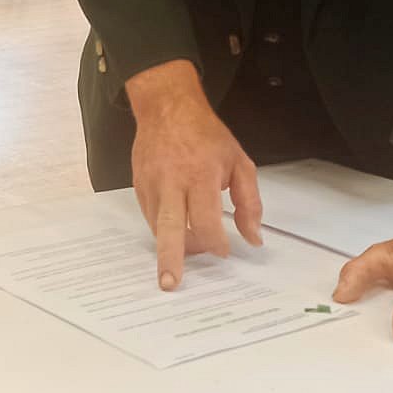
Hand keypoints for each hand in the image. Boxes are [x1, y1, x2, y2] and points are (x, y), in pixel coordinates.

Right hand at [124, 61, 263, 290]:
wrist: (167, 108)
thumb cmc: (206, 135)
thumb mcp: (239, 162)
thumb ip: (249, 202)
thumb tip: (253, 238)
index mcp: (201, 174)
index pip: (207, 220)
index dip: (216, 242)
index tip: (224, 250)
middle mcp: (172, 181)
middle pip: (171, 228)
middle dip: (171, 259)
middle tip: (171, 284)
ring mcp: (152, 184)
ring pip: (158, 227)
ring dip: (171, 246)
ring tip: (182, 260)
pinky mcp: (139, 186)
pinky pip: (150, 217)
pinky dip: (164, 229)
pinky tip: (176, 231)